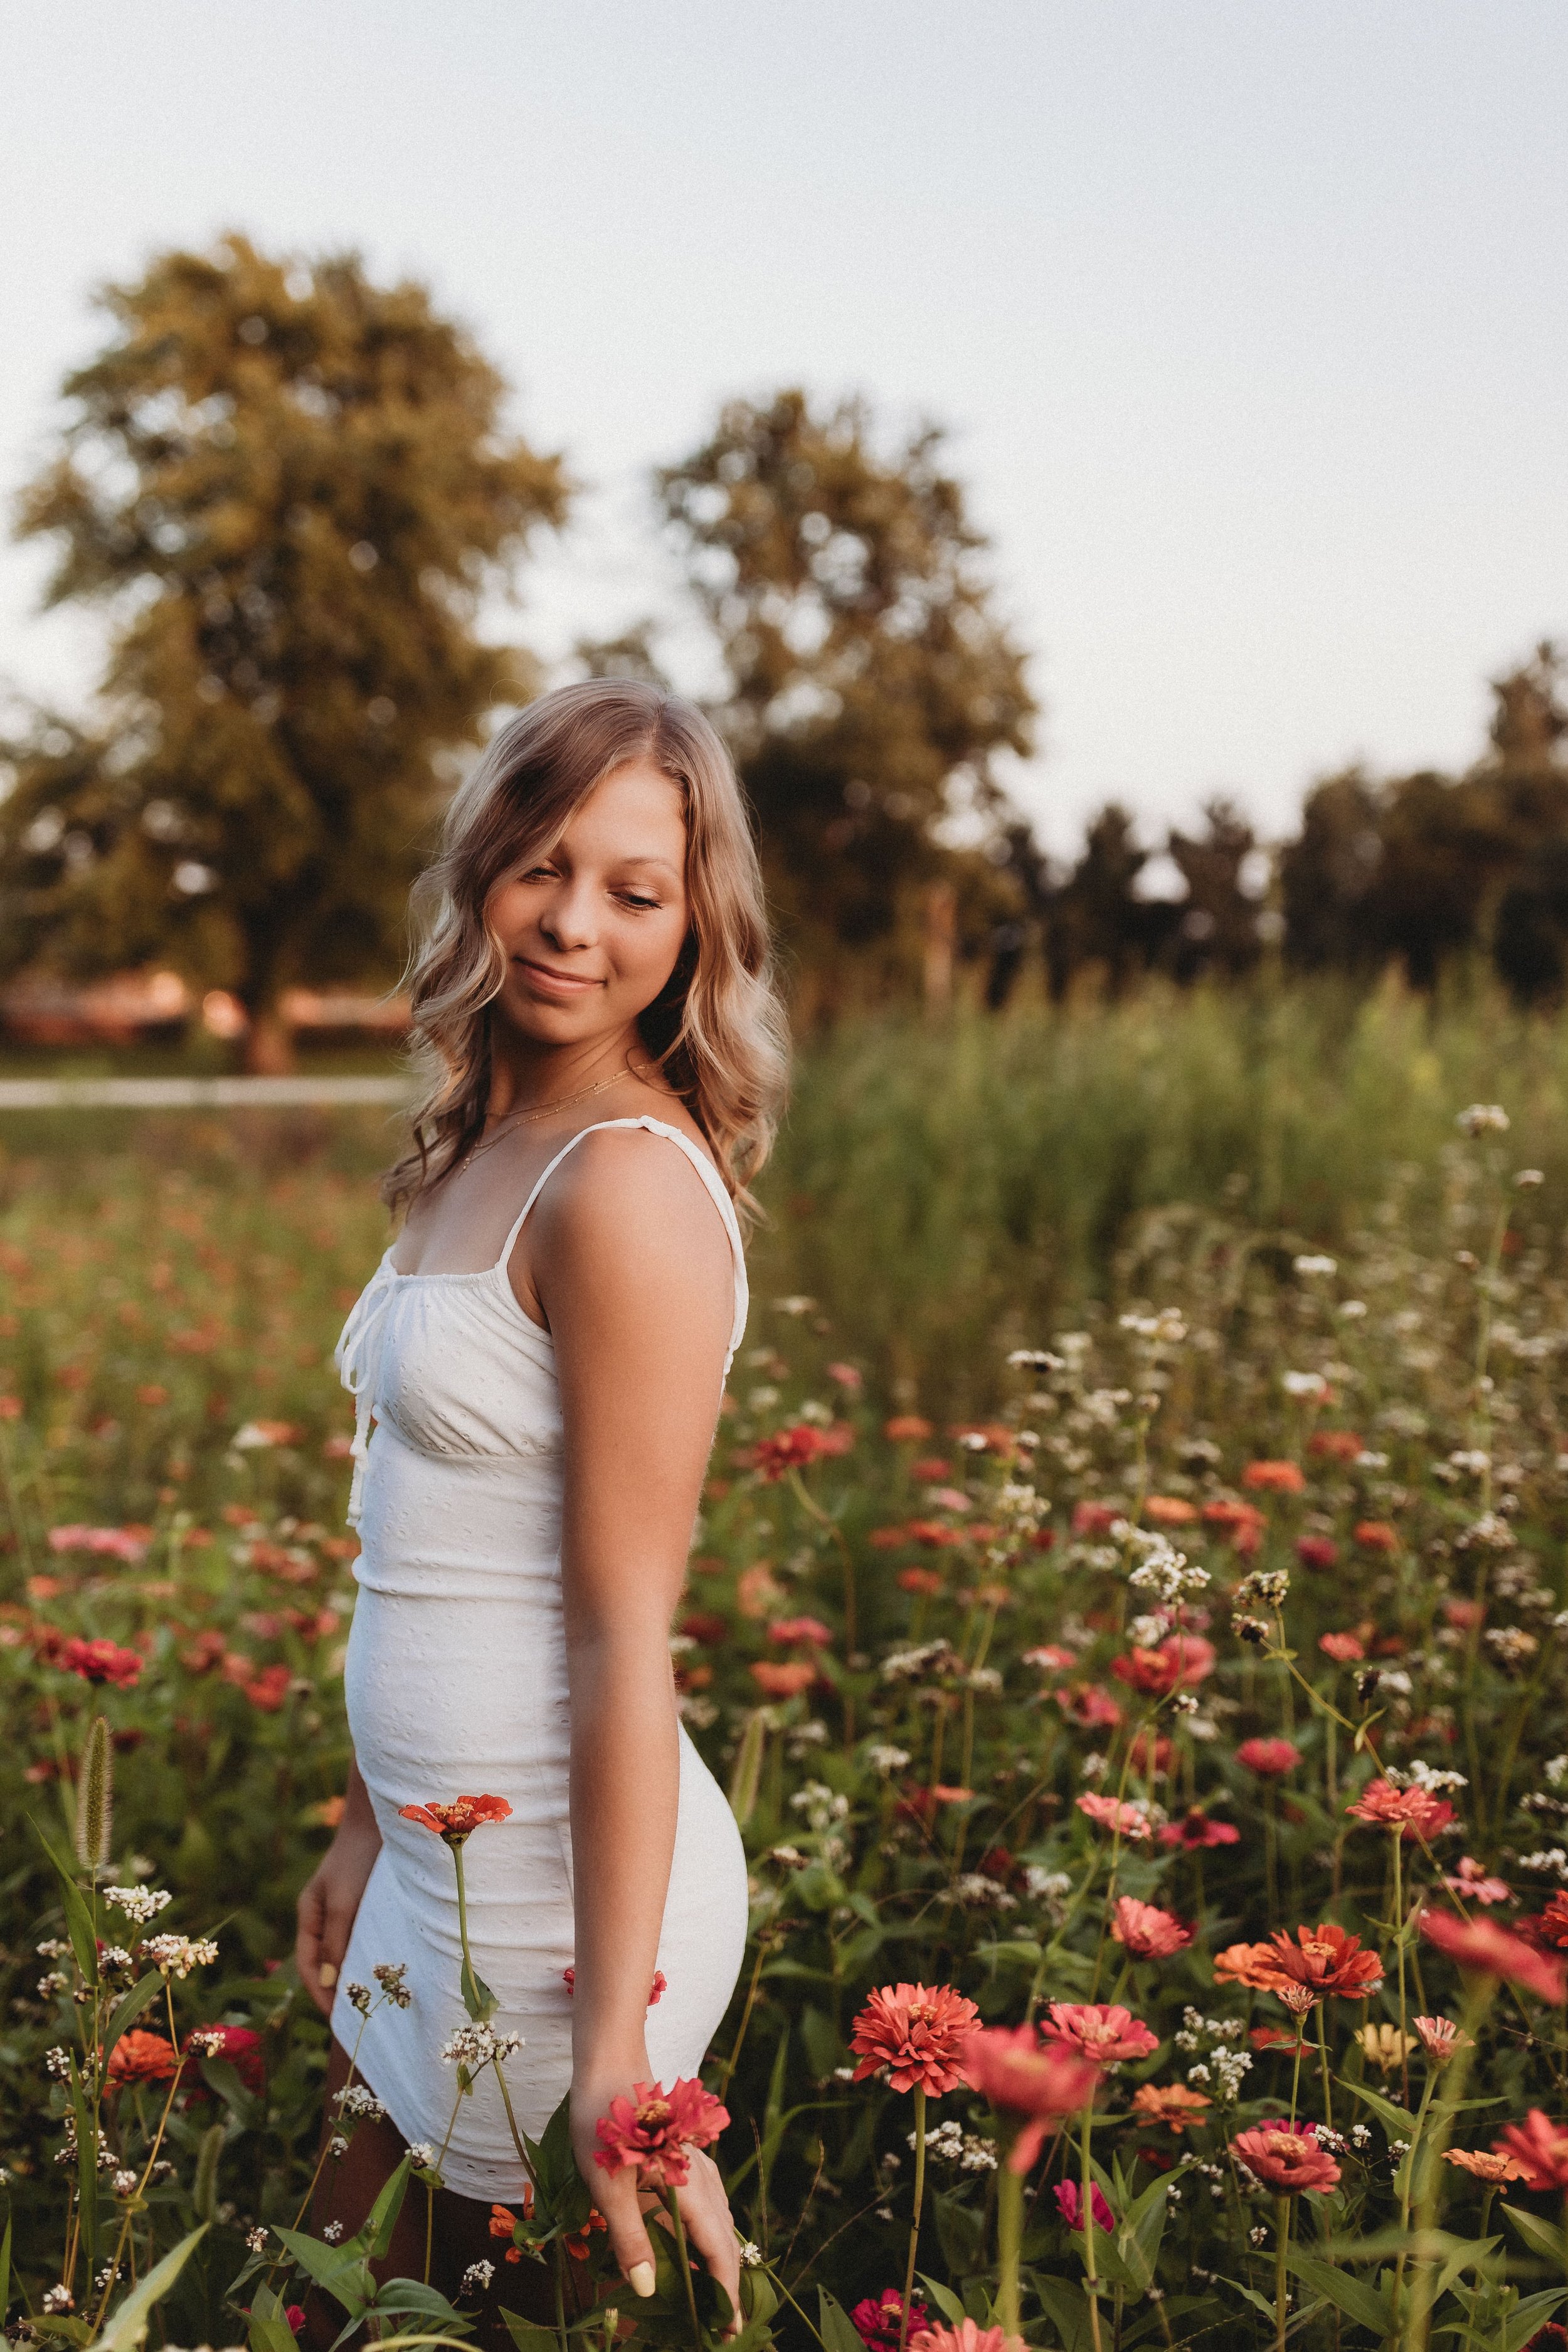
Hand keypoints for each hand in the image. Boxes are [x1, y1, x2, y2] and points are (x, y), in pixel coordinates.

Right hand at [295, 1817, 380, 2016]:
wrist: (384, 1818)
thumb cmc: (358, 1858)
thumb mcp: (343, 1900)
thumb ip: (335, 1940)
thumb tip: (328, 1982)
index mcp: (310, 1915)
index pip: (308, 1966)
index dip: (321, 1994)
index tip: (340, 2019)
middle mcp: (326, 1916)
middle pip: (328, 1963)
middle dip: (341, 1991)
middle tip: (362, 2021)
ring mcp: (349, 1910)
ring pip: (350, 1952)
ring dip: (360, 1975)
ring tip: (379, 2002)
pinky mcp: (372, 1904)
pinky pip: (369, 1938)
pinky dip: (376, 1955)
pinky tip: (393, 1969)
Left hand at [571, 2092, 742, 2331]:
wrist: (611, 2065)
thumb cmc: (606, 2123)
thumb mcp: (607, 2185)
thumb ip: (630, 2237)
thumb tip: (648, 2289)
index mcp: (689, 2189)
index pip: (718, 2252)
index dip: (725, 2293)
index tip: (726, 2330)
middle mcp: (702, 2179)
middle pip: (725, 2240)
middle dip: (726, 2286)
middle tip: (720, 2327)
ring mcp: (697, 2166)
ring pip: (719, 2222)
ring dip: (719, 2261)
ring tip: (711, 2296)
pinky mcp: (687, 2158)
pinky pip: (710, 2205)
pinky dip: (710, 2235)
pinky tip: (694, 2244)